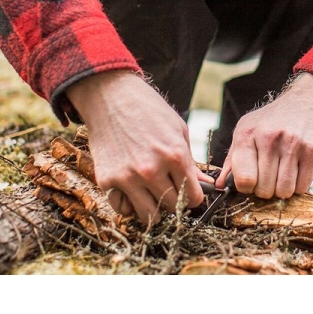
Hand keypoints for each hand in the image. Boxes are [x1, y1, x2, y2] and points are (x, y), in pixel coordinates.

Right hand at [67, 70, 205, 225]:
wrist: (111, 97)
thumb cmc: (148, 110)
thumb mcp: (178, 130)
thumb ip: (191, 161)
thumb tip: (205, 185)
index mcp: (174, 155)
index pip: (193, 197)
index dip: (194, 196)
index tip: (190, 191)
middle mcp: (151, 170)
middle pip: (173, 208)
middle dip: (176, 202)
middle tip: (170, 188)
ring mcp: (127, 178)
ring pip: (150, 216)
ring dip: (154, 207)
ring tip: (152, 191)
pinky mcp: (107, 181)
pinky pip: (124, 209)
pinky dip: (130, 204)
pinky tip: (133, 189)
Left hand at [217, 73, 312, 199]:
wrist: (308, 101)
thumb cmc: (274, 120)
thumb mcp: (247, 130)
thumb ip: (233, 159)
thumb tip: (220, 185)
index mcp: (247, 133)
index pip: (244, 179)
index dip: (247, 188)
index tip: (252, 182)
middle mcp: (268, 137)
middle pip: (264, 189)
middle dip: (266, 189)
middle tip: (270, 176)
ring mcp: (292, 143)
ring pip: (284, 191)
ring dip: (284, 189)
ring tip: (284, 173)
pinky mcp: (312, 151)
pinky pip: (303, 186)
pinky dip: (299, 185)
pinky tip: (297, 169)